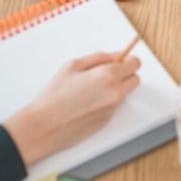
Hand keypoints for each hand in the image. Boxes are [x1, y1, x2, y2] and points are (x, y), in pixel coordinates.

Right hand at [3, 51, 140, 164]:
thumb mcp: (73, 65)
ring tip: (92, 89)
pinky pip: (114, 105)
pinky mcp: (108, 120)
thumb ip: (99, 58)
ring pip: (124, 93)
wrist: (45, 125)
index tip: (121, 60)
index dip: (127, 60)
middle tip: (106, 74)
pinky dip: (106, 101)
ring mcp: (113, 108)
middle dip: (125, 74)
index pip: (135, 63)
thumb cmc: (55, 96)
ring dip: (116, 88)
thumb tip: (115, 56)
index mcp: (108, 75)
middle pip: (135, 79)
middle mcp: (115, 92)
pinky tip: (88, 101)